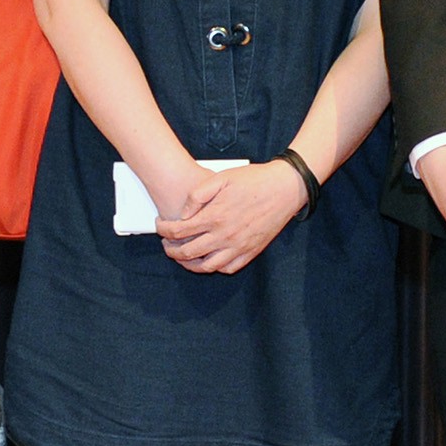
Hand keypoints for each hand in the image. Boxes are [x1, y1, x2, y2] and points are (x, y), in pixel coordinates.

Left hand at [158, 161, 307, 274]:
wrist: (285, 188)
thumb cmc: (253, 179)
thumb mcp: (221, 177)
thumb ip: (197, 194)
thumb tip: (183, 213)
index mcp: (214, 217)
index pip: (179, 231)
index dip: (164, 230)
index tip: (160, 226)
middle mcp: (224, 236)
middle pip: (188, 253)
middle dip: (171, 250)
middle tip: (166, 243)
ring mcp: (238, 247)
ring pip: (206, 266)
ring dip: (189, 264)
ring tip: (183, 255)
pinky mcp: (251, 251)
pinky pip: (228, 268)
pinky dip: (214, 267)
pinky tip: (208, 258)